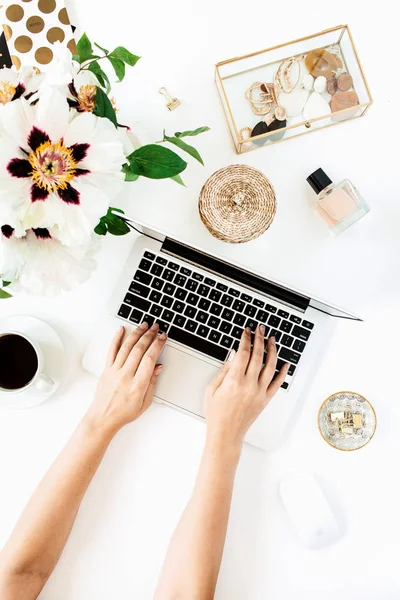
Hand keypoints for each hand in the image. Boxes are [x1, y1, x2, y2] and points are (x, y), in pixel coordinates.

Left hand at [85, 322, 166, 435]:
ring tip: (144, 325)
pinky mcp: (106, 369)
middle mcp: (125, 375)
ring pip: (126, 347)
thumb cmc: (124, 413)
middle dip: (149, 335)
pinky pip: (111, 350)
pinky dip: (116, 338)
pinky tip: (121, 329)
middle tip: (156, 327)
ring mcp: (114, 371)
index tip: (163, 337)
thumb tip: (157, 367)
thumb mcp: (145, 403)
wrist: (103, 418)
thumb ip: (152, 383)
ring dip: (136, 333)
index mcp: (137, 384)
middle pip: (139, 349)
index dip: (157, 345)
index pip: (149, 358)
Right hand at [204, 326, 288, 449]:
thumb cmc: (216, 414)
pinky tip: (285, 364)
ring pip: (270, 367)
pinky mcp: (265, 400)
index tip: (246, 332)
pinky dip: (283, 373)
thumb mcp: (211, 389)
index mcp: (233, 381)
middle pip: (258, 356)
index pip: (243, 353)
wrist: (226, 434)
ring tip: (272, 340)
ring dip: (272, 351)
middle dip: (259, 339)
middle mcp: (249, 385)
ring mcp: (259, 393)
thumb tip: (234, 356)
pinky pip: (277, 384)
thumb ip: (223, 371)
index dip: (246, 340)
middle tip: (260, 330)